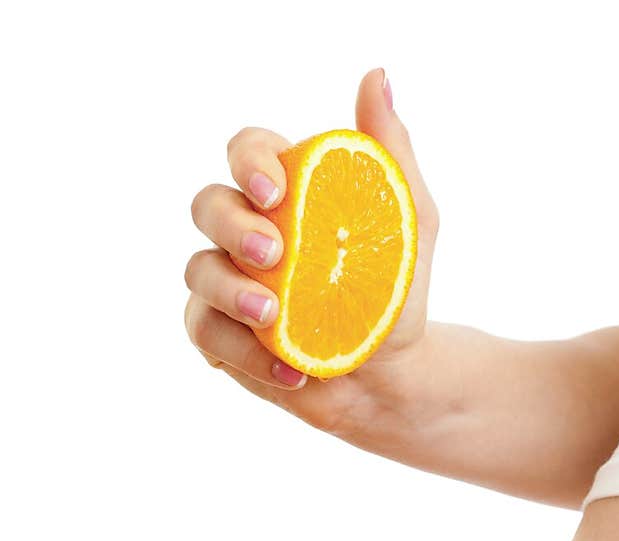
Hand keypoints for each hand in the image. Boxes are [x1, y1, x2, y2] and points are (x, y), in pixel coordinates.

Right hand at [184, 68, 438, 438]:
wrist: (391, 375)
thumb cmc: (394, 293)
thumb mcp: (410, 222)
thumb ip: (391, 154)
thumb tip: (377, 77)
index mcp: (282, 192)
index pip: (248, 152)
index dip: (251, 162)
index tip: (277, 191)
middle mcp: (243, 232)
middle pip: (207, 206)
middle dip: (233, 226)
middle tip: (274, 255)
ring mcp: (226, 284)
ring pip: (198, 272)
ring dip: (231, 294)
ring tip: (274, 319)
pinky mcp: (220, 337)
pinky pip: (207, 335)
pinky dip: (245, 354)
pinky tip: (290, 370)